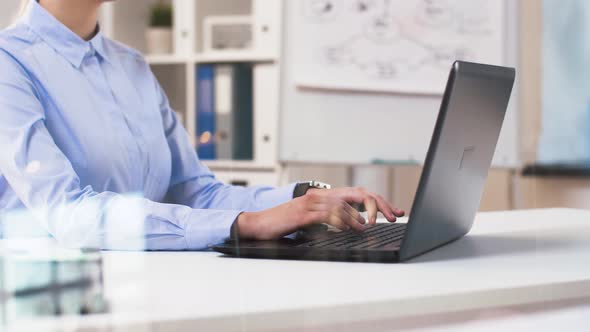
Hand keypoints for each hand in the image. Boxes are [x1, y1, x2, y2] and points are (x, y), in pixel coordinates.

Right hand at [233, 187, 404, 240]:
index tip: (392, 212)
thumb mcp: (308, 219)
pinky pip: (328, 215)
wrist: (257, 224)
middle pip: (355, 196)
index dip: (376, 202)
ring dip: (359, 217)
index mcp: (322, 196)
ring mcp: (310, 203)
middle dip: (376, 206)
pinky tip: (349, 228)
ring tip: (367, 227)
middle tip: (390, 217)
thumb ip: (327, 218)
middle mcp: (318, 196)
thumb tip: (350, 224)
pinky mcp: (303, 214)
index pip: (355, 195)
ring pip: (343, 205)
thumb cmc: (282, 224)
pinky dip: (342, 221)